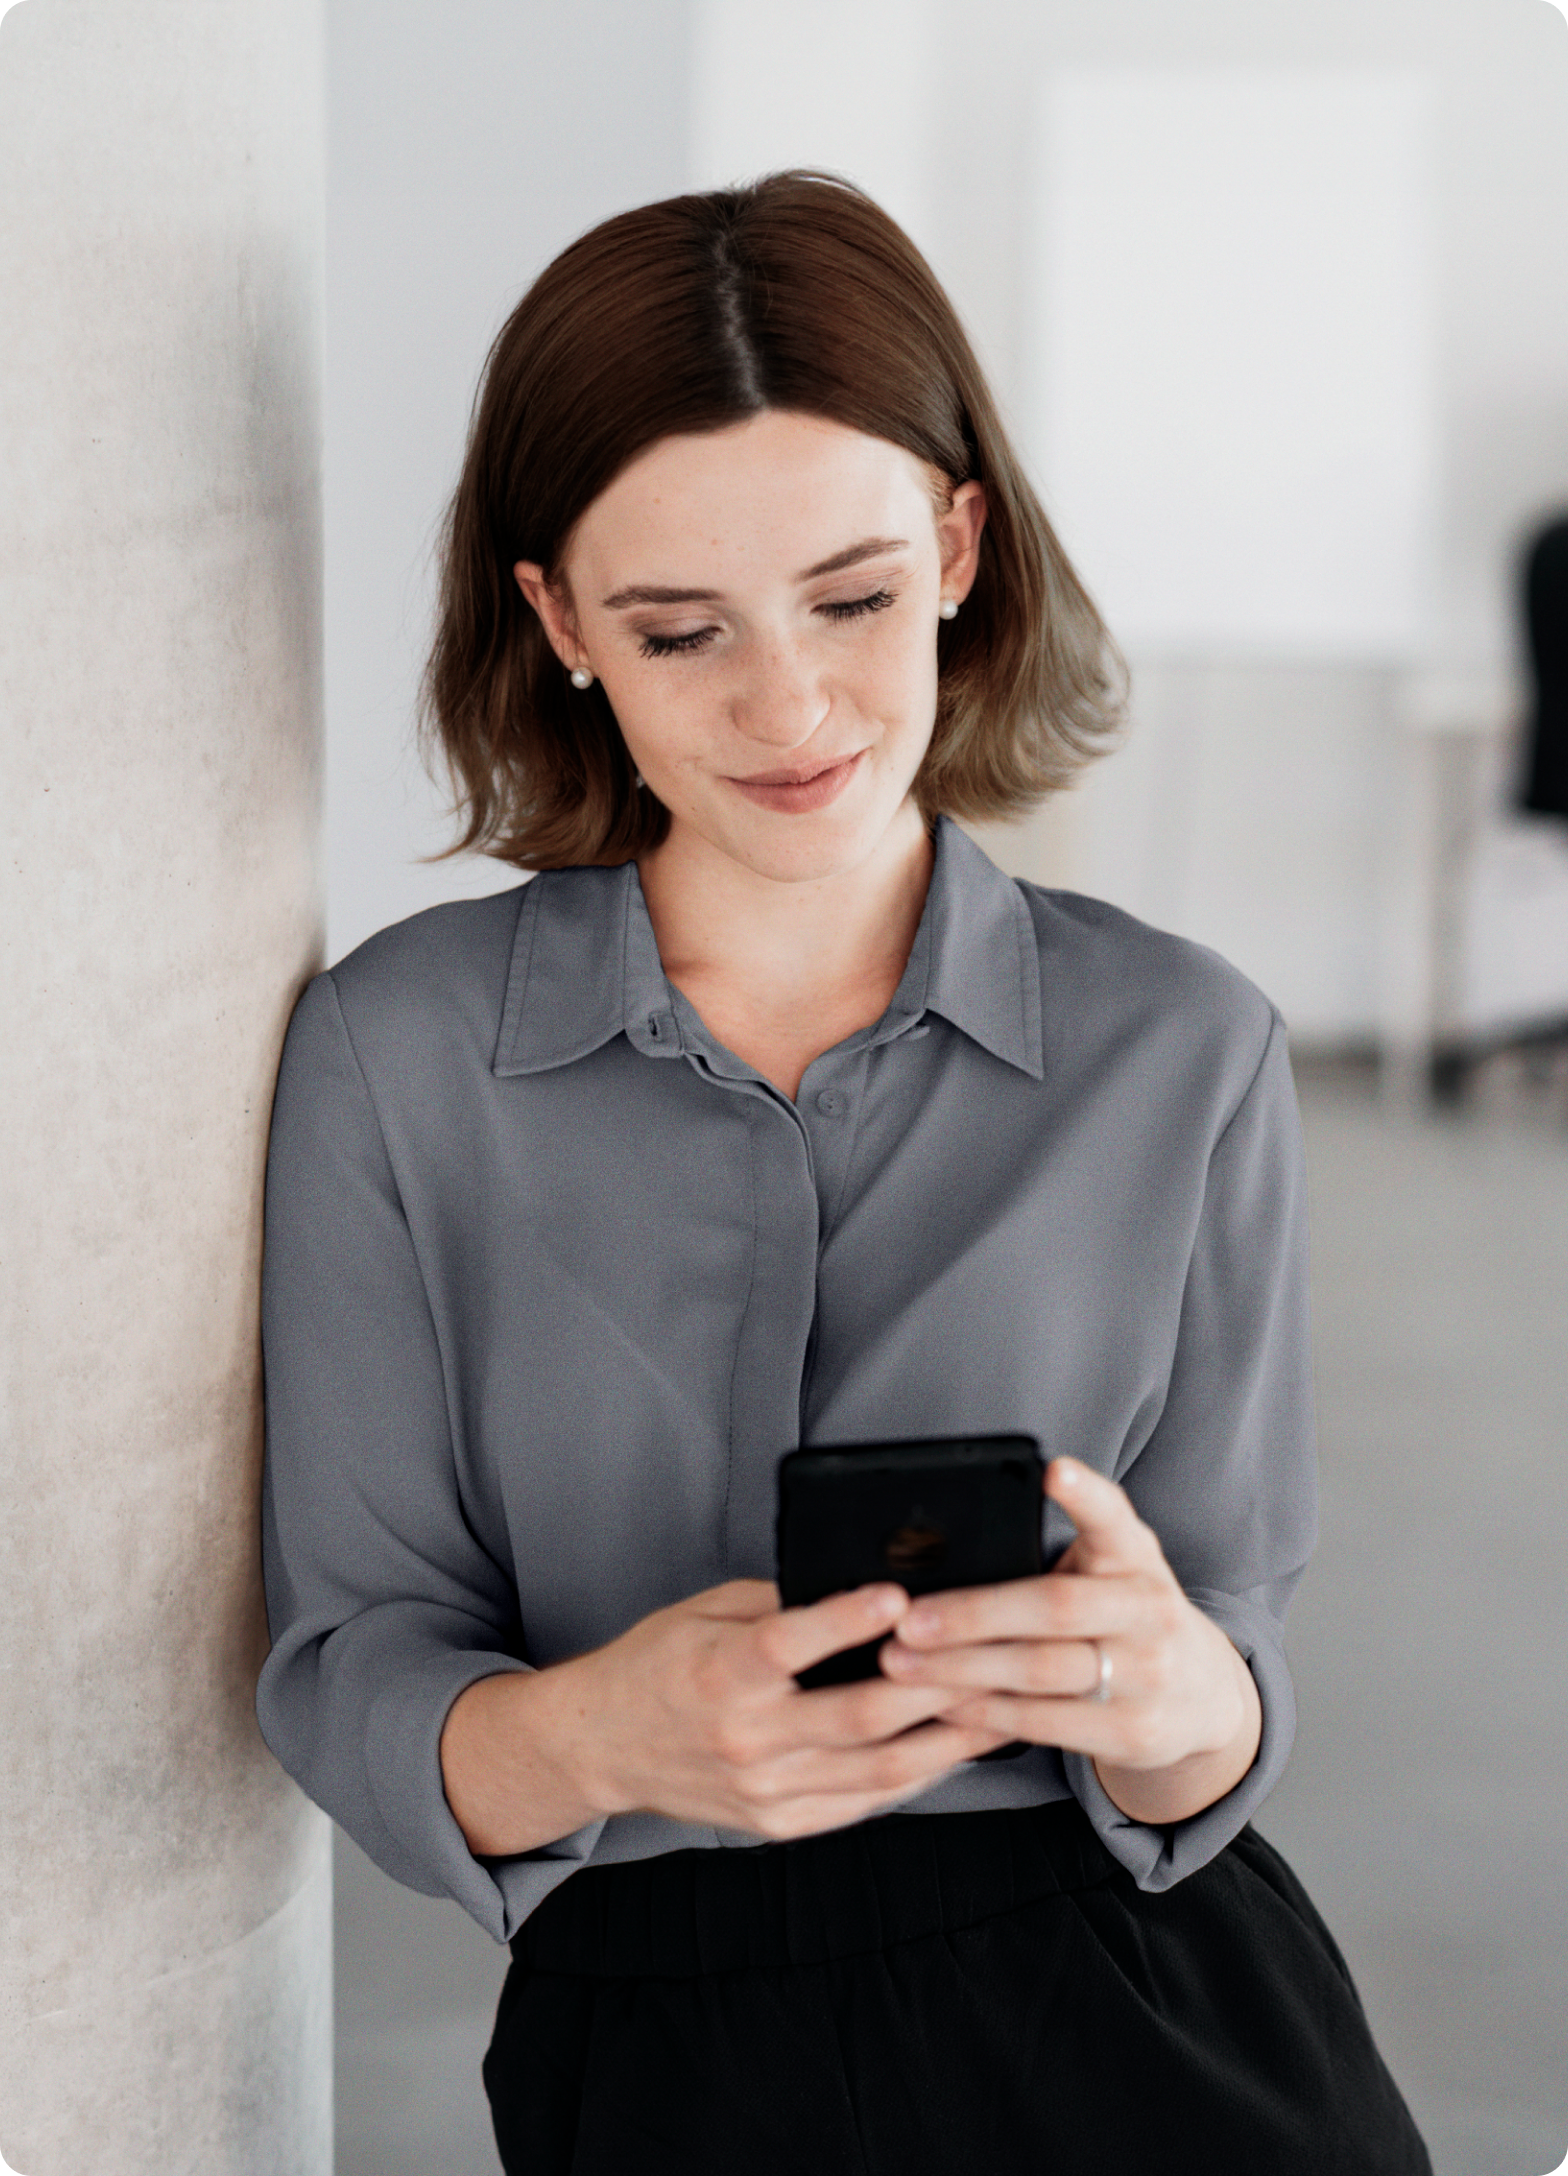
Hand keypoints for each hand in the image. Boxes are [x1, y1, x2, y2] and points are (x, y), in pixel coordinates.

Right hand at [444, 1578, 1011, 1856]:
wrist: (601, 1747)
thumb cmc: (659, 1665)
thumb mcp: (704, 1612)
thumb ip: (778, 1604)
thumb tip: (861, 1586)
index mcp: (719, 1673)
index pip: (791, 1644)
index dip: (848, 1619)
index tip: (900, 1596)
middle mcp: (745, 1738)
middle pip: (858, 1714)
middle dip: (936, 1685)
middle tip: (993, 1655)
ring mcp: (765, 1789)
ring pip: (877, 1768)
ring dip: (946, 1738)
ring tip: (1001, 1707)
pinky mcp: (779, 1822)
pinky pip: (863, 1801)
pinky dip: (915, 1776)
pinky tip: (953, 1748)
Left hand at [878, 1458, 1261, 1824]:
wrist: (1201, 1693)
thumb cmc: (1122, 1613)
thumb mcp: (1111, 1568)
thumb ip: (1055, 1552)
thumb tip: (941, 1550)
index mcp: (1137, 1555)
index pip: (1114, 1517)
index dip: (1085, 1494)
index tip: (1053, 1470)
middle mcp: (1150, 1610)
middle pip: (1054, 1607)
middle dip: (972, 1613)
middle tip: (905, 1618)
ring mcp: (1148, 1675)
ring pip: (1040, 1671)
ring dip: (960, 1668)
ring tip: (900, 1663)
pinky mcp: (1133, 1731)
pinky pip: (1043, 1722)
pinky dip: (983, 1712)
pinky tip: (939, 1703)